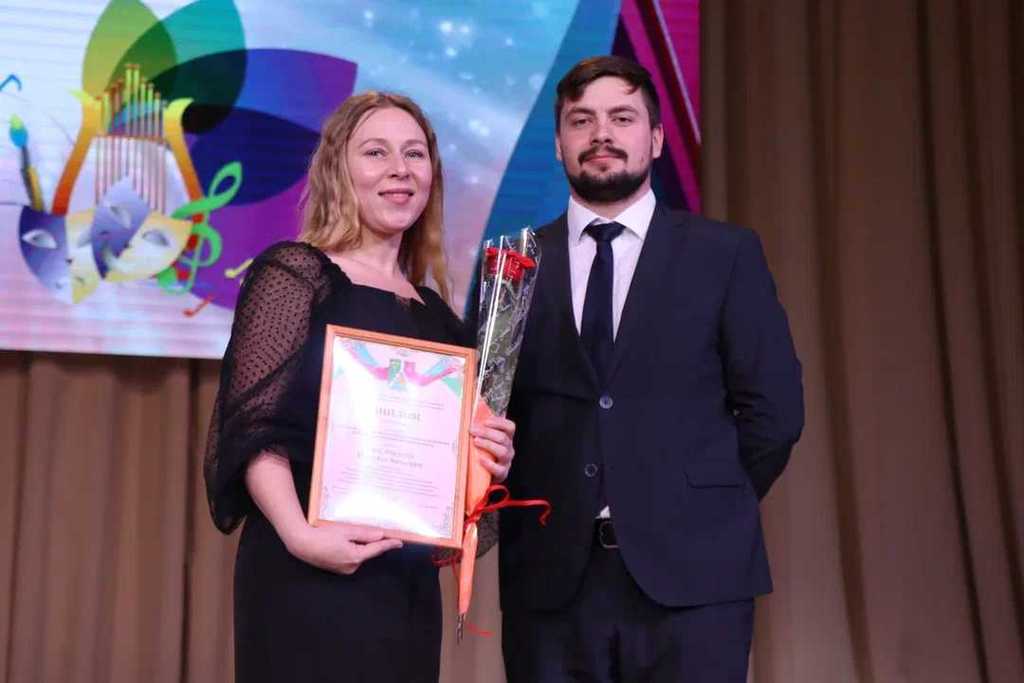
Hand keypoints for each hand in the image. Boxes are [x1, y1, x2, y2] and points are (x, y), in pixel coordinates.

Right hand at [287, 523, 401, 574]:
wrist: (301, 544)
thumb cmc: (323, 536)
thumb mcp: (346, 531)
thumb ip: (365, 533)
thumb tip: (380, 535)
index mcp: (355, 557)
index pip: (377, 550)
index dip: (389, 544)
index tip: (400, 542)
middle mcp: (351, 566)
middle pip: (367, 552)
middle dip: (371, 542)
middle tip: (373, 530)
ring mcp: (343, 569)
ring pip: (358, 554)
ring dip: (360, 545)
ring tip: (349, 533)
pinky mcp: (337, 568)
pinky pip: (350, 557)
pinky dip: (351, 549)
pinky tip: (343, 540)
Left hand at [470, 415, 515, 482]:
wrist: (487, 476)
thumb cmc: (486, 454)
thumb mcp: (486, 440)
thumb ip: (484, 426)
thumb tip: (479, 404)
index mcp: (506, 439)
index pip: (510, 427)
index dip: (499, 422)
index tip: (485, 421)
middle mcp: (509, 449)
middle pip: (503, 438)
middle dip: (487, 432)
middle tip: (473, 430)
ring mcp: (506, 461)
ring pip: (502, 451)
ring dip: (488, 444)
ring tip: (475, 442)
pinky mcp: (502, 473)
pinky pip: (498, 469)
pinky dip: (489, 463)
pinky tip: (480, 459)